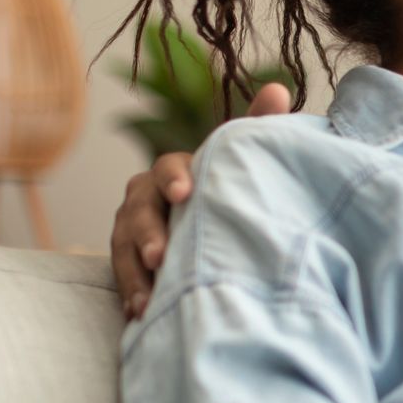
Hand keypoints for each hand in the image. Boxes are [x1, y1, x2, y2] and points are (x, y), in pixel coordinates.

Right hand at [111, 82, 290, 317]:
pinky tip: (140, 313)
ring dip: (133, 271)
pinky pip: (121, 274)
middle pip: (138, 210)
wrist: (210, 221)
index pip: (168, 167)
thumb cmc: (230, 185)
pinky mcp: (128, 259)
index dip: (174, 178)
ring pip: (123, 245)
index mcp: (175, 169)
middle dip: (147, 233)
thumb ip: (259, 126)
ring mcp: (131, 228)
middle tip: (160, 256)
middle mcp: (145, 196)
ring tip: (147, 297)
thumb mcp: (244, 159)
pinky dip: (130, 292)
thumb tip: (280, 89)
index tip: (186, 194)